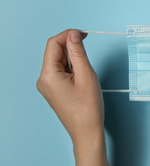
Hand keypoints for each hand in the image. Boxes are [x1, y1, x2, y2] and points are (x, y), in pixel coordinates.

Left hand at [37, 29, 115, 165]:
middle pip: (55, 52)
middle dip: (71, 47)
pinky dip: (73, 67)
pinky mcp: (54, 89)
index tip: (83, 34)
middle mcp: (44, 79)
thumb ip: (79, 52)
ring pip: (60, 61)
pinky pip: (62, 71)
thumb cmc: (88, 108)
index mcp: (48, 75)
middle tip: (88, 52)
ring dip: (73, 58)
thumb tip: (73, 35)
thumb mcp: (86, 75)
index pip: (53, 44)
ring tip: (86, 72)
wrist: (87, 132)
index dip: (68, 35)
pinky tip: (82, 76)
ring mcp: (48, 85)